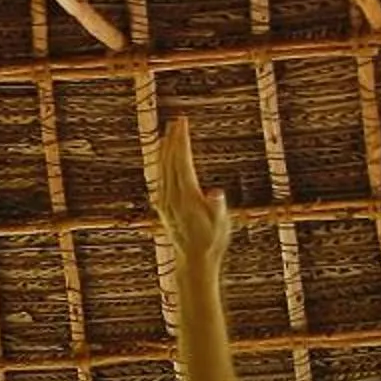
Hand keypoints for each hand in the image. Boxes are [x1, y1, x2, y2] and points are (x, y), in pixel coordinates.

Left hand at [149, 116, 229, 266]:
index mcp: (186, 197)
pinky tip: (162, 157)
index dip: (181, 141)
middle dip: (172, 139)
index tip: (182, 124)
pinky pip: (160, 178)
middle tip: (176, 120)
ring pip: (161, 169)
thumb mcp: (220, 224)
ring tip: (167, 132)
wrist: (194, 261)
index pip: (182, 162)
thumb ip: (217, 207)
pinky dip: (161, 163)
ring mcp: (165, 202)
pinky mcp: (163, 206)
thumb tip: (216, 194)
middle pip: (169, 161)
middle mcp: (172, 197)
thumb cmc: (211, 241)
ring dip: (165, 149)